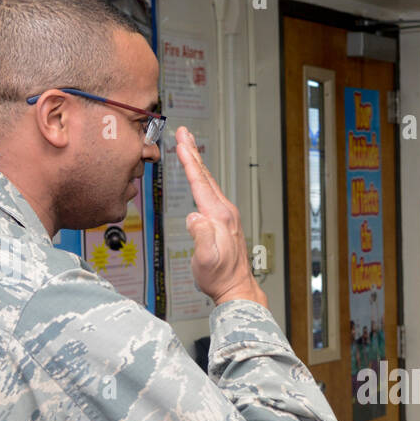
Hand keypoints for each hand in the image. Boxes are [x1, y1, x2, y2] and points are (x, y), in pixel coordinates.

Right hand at [174, 125, 265, 307]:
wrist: (236, 288)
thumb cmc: (220, 277)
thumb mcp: (206, 260)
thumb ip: (201, 237)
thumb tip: (195, 217)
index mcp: (219, 217)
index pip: (200, 183)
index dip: (190, 161)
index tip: (182, 142)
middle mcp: (226, 212)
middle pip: (206, 176)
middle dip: (194, 153)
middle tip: (184, 133)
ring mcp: (227, 216)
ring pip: (210, 183)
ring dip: (199, 163)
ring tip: (189, 147)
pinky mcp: (226, 221)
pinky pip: (212, 192)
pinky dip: (203, 178)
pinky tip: (199, 177)